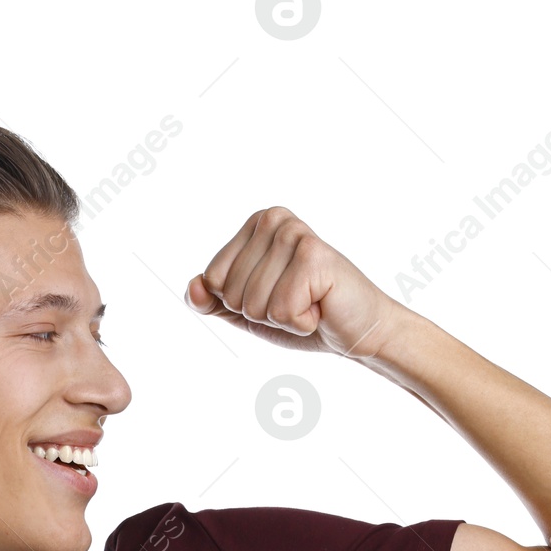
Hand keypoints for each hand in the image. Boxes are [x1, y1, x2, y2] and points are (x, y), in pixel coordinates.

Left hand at [185, 206, 404, 359]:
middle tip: (298, 300)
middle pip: (230, 292)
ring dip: (283, 317)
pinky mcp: (314, 256)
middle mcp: (274, 220)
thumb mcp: (249, 312)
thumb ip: (214, 302)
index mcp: (256, 224)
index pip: (212, 279)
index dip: (240, 303)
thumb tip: (193, 287)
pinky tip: (321, 307)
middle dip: (262, 312)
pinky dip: (300, 323)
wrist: (358, 330)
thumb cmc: (306, 315)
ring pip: (253, 304)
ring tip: (311, 303)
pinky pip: (280, 310)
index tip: (277, 294)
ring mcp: (294, 234)